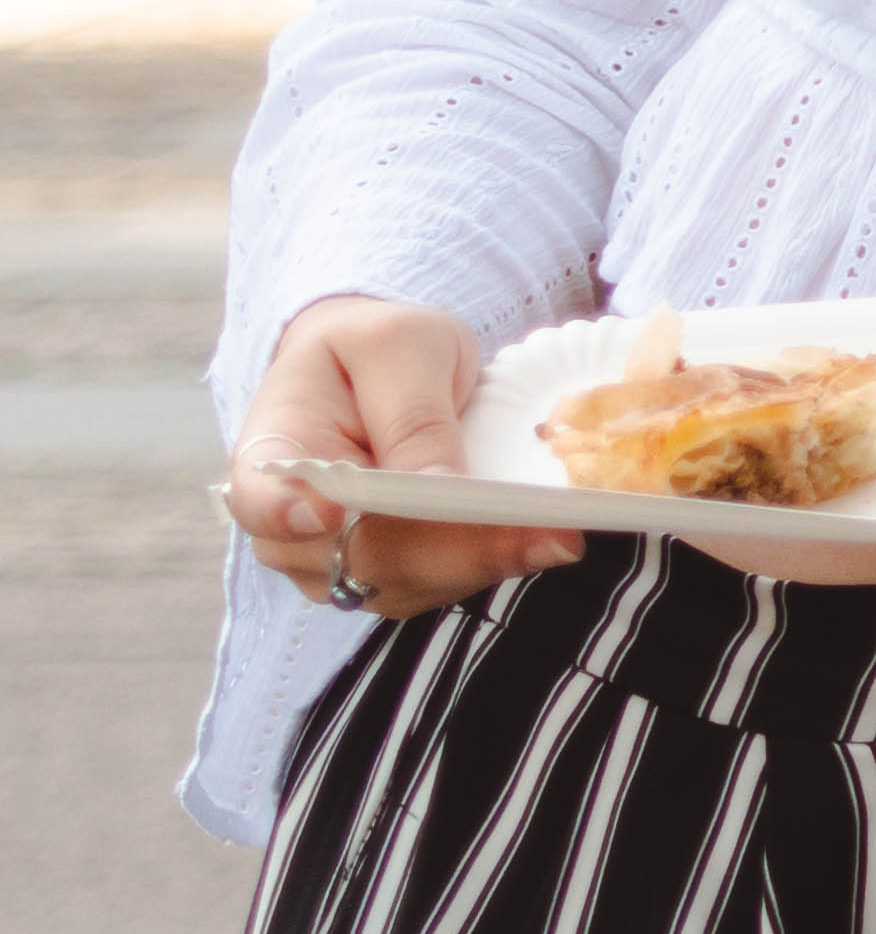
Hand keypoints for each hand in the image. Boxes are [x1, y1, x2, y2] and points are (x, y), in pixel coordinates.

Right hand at [223, 296, 577, 619]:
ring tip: (556, 536)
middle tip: (539, 533)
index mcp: (275, 450)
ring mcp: (333, 557)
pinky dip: (485, 566)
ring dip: (479, 565)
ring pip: (400, 583)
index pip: (261, 500)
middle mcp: (290, 523)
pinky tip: (540, 542)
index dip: (287, 515)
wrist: (375, 367)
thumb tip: (435, 488)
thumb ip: (411, 416)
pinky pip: (431, 584)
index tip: (329, 515)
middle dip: (447, 550)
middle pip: (354, 556)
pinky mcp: (383, 570)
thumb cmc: (377, 349)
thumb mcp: (400, 348)